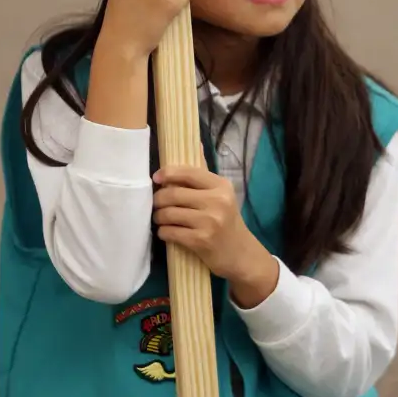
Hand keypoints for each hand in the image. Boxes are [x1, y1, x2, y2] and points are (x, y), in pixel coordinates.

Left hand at [153, 166, 279, 307]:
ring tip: (160, 218)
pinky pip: (171, 232)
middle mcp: (217, 201)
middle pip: (173, 194)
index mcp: (221, 185)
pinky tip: (165, 232)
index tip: (157, 178)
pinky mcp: (201, 241)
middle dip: (159, 199)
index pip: (188, 173)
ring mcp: (209, 222)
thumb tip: (195, 142)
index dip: (168, 173)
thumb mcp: (221, 194)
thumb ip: (204, 172)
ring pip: (169, 213)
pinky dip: (163, 232)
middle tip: (156, 203)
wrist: (241, 254)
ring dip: (159, 216)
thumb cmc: (226, 220)